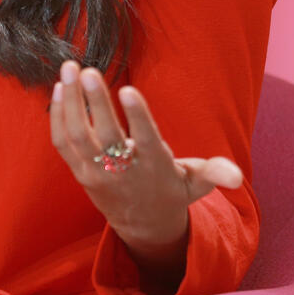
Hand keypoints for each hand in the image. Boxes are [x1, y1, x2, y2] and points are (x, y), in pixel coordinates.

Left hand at [48, 60, 242, 282]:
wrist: (143, 225)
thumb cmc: (171, 191)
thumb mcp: (196, 182)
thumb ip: (215, 173)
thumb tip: (236, 176)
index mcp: (154, 167)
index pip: (146, 141)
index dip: (138, 117)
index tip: (130, 91)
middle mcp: (122, 171)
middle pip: (105, 135)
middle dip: (95, 101)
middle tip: (86, 69)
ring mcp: (96, 172)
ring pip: (78, 136)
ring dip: (71, 101)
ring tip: (68, 69)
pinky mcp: (79, 171)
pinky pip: (63, 143)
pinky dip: (57, 116)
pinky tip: (58, 89)